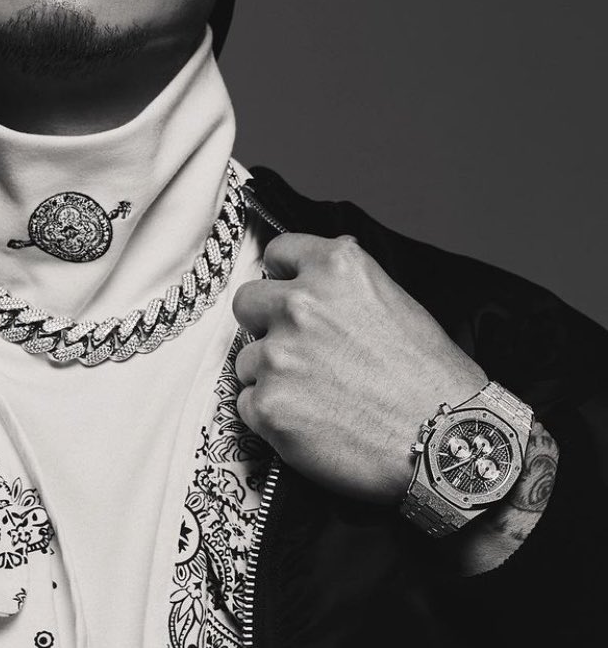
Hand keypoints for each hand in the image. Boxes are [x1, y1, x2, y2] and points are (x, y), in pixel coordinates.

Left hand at [231, 233, 486, 503]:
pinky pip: (247, 403)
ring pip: (247, 359)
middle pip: (247, 302)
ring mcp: (280, 355)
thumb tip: (316, 268)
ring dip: (272, 377)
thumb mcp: (396, 301)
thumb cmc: (434, 380)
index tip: (288, 294)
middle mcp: (300, 304)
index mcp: (335, 269)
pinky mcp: (269, 404)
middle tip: (298, 353)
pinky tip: (310, 423)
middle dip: (265, 325)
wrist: (451, 446)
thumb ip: (344, 283)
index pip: (277, 253)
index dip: (283, 277)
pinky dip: (272, 415)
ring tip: (319, 398)